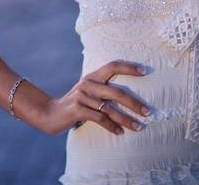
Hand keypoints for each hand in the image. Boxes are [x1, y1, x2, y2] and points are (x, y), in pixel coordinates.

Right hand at [37, 61, 151, 135]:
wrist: (50, 114)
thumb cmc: (76, 104)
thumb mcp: (88, 92)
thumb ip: (103, 89)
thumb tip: (130, 96)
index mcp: (92, 76)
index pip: (112, 66)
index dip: (128, 67)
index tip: (144, 71)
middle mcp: (87, 84)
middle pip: (116, 91)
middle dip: (134, 103)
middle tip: (148, 112)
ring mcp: (82, 96)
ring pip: (110, 109)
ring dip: (126, 119)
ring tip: (139, 127)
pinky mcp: (77, 109)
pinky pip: (100, 119)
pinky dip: (111, 126)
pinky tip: (120, 133)